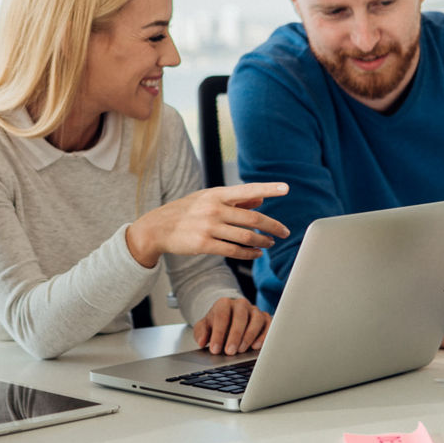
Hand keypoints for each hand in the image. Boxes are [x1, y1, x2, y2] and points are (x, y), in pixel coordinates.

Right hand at [126, 183, 289, 268]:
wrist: (157, 228)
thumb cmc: (185, 211)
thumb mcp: (207, 199)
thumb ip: (235, 200)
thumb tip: (260, 199)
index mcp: (216, 194)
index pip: (247, 190)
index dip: (268, 188)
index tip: (286, 188)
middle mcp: (214, 208)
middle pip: (252, 218)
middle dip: (273, 226)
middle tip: (284, 232)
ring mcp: (209, 227)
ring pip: (246, 236)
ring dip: (262, 242)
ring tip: (270, 243)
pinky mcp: (204, 244)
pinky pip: (233, 251)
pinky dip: (249, 254)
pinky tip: (256, 254)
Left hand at [193, 296, 270, 355]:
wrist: (229, 319)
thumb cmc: (217, 324)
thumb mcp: (204, 327)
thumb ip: (201, 333)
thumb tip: (202, 341)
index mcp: (224, 303)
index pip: (222, 316)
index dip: (218, 334)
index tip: (215, 349)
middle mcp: (241, 304)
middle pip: (240, 317)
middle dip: (234, 336)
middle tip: (229, 352)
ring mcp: (255, 311)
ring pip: (256, 320)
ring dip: (249, 336)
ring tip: (241, 350)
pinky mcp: (266, 319)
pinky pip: (268, 325)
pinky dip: (264, 336)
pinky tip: (256, 347)